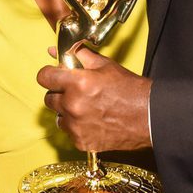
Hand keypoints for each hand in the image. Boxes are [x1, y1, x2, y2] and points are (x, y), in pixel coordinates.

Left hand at [37, 47, 151, 151]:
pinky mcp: (81, 142)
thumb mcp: (105, 65)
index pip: (44, 77)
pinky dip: (78, 127)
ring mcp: (76, 126)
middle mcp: (73, 105)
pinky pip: (69, 132)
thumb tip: (56, 50)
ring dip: (68, 112)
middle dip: (60, 93)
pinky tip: (94, 121)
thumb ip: (78, 56)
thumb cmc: (130, 89)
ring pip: (59, 117)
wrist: (149, 116)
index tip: (55, 76)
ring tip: (88, 108)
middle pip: (49, 98)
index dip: (49, 75)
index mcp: (78, 82)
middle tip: (78, 92)